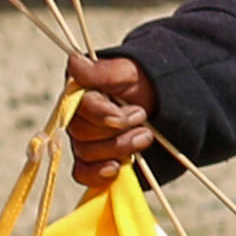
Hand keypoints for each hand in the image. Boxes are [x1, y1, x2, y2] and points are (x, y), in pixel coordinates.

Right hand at [63, 53, 156, 185]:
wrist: (161, 103)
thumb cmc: (141, 82)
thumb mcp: (128, 72)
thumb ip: (101, 71)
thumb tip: (74, 62)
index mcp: (80, 94)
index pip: (80, 109)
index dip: (105, 114)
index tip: (138, 113)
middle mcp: (77, 119)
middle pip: (83, 135)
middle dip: (119, 130)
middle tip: (143, 117)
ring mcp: (84, 141)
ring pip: (87, 154)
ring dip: (120, 148)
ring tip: (145, 135)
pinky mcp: (94, 161)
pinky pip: (82, 173)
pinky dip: (97, 173)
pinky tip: (116, 168)